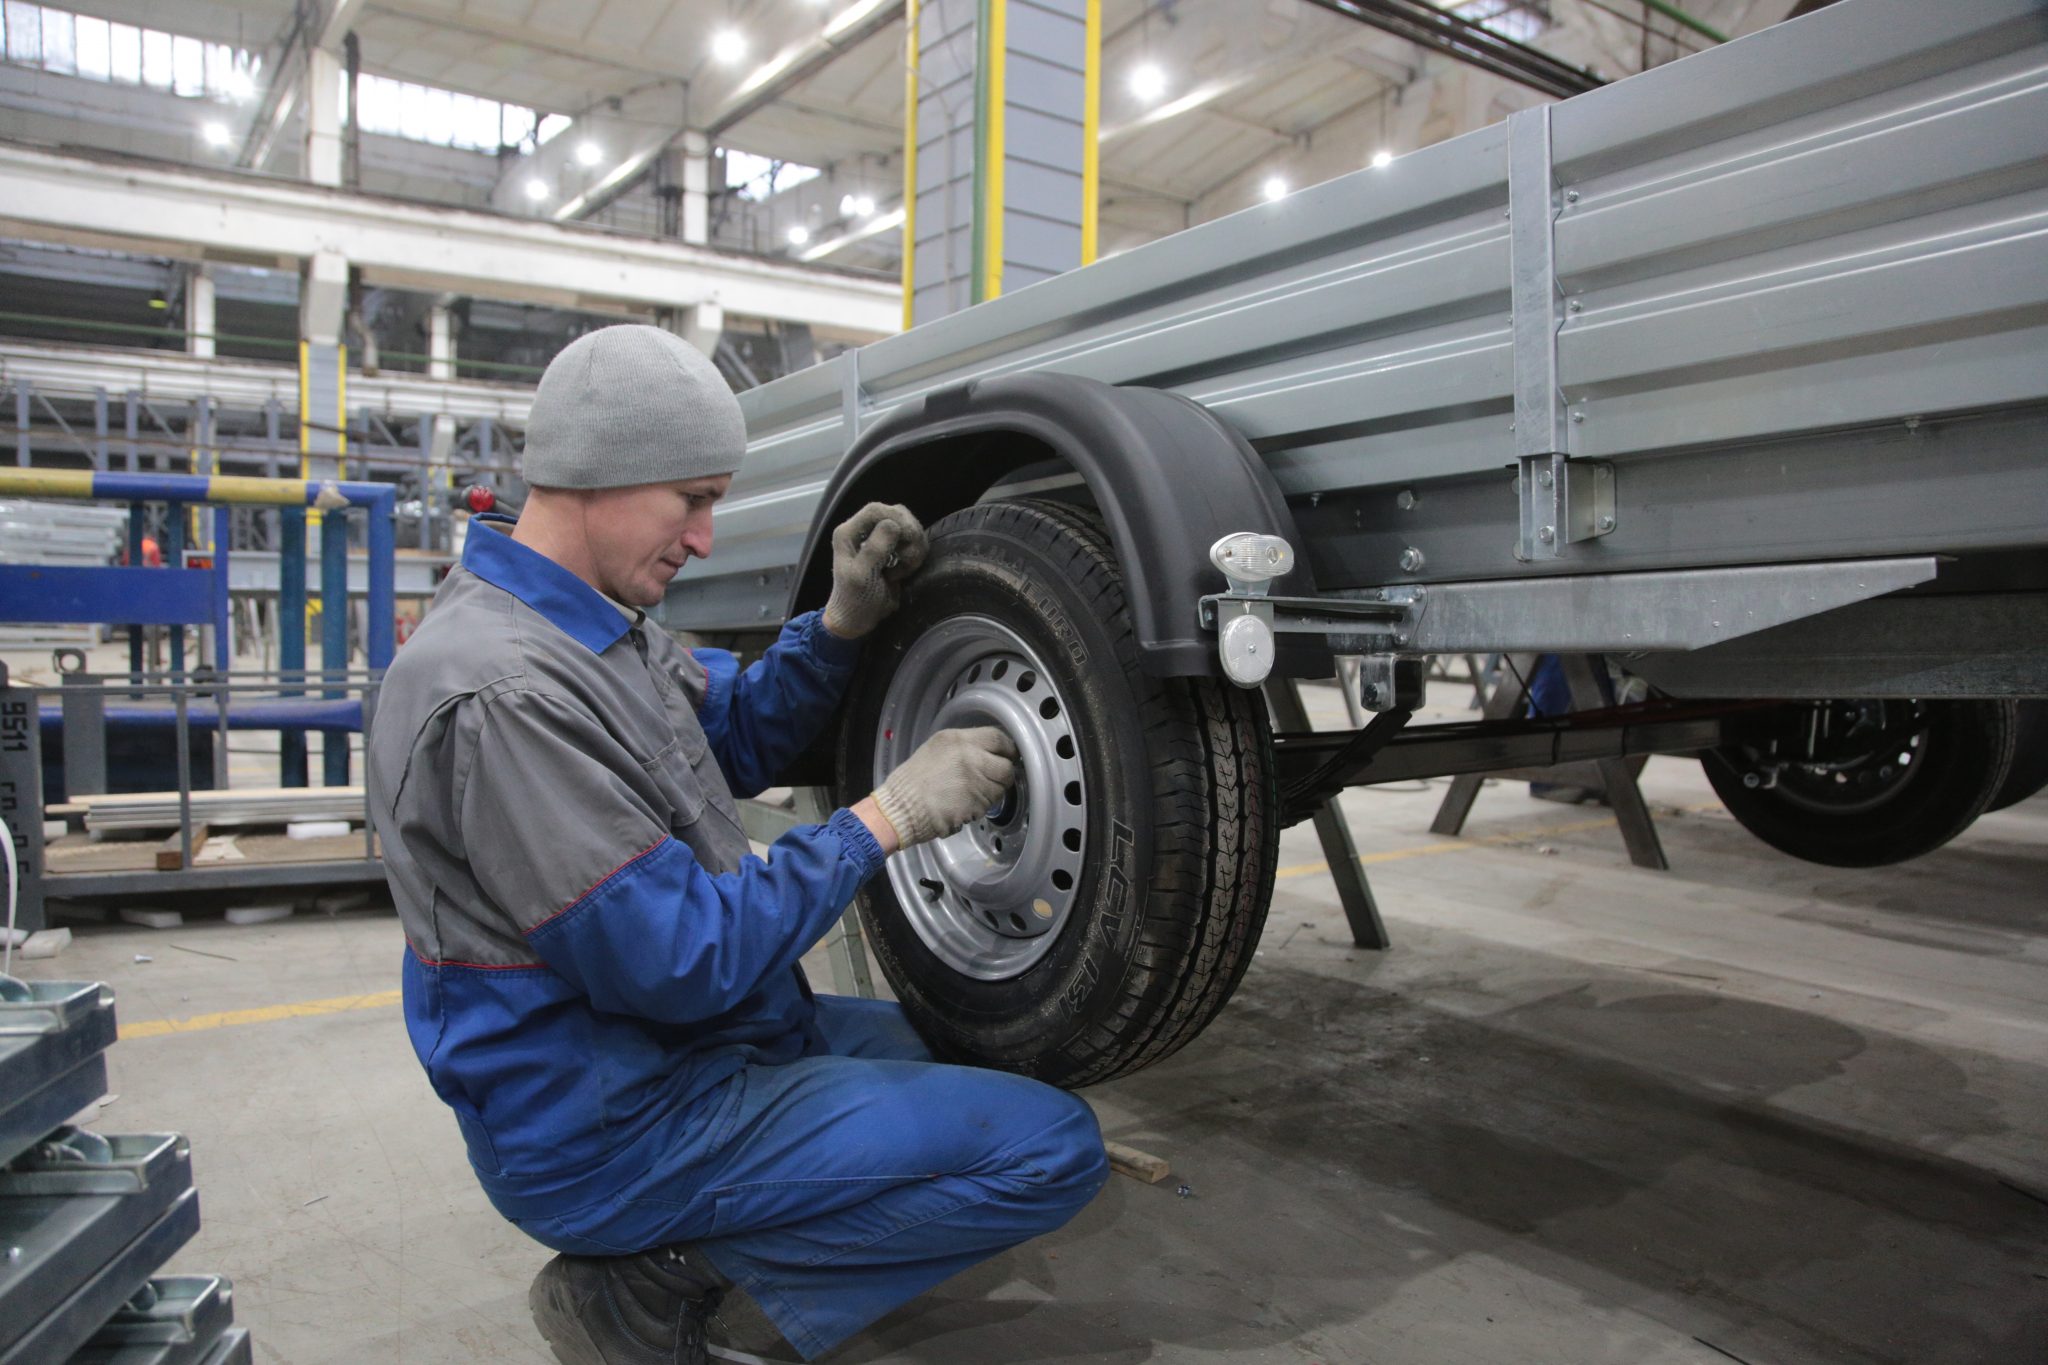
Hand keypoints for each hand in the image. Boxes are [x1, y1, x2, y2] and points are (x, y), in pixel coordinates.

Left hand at [822, 502, 927, 638]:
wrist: (859, 618)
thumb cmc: (855, 599)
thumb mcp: (862, 576)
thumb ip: (875, 549)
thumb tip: (893, 525)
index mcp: (849, 533)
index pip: (875, 510)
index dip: (896, 519)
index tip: (908, 539)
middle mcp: (863, 530)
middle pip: (896, 513)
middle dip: (909, 534)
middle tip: (908, 559)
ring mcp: (878, 537)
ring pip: (907, 524)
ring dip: (914, 545)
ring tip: (906, 567)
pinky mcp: (892, 548)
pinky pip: (912, 539)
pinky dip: (916, 552)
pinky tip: (907, 569)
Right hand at [870, 727, 1019, 848]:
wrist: (900, 808)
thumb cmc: (912, 781)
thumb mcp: (936, 750)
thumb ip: (963, 748)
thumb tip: (989, 754)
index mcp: (957, 740)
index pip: (997, 737)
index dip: (1008, 749)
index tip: (1008, 756)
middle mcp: (970, 756)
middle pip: (1006, 765)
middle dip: (1004, 775)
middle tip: (994, 780)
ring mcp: (974, 781)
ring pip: (1001, 788)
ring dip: (993, 793)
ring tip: (973, 795)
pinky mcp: (976, 803)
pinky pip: (990, 805)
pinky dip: (982, 807)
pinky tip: (965, 806)